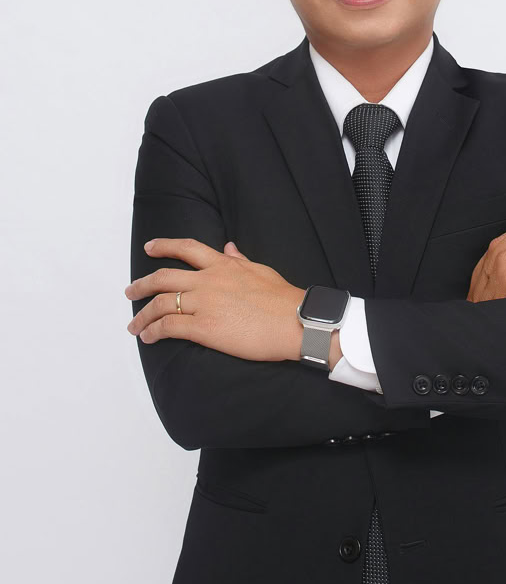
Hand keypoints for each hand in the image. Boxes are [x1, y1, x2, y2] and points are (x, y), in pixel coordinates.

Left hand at [125, 238, 305, 361]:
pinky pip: (168, 328)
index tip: (150, 248)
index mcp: (223, 265)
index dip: (164, 246)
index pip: (187, 248)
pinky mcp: (204, 328)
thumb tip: (229, 248)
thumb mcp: (260, 271)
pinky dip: (153, 332)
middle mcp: (208, 281)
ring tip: (135, 325)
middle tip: (131, 292)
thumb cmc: (284, 300)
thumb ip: (239, 260)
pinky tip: (148, 337)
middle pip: (164, 278)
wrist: (296, 322)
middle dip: (142, 285)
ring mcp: (204, 304)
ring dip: (143, 315)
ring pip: (161, 304)